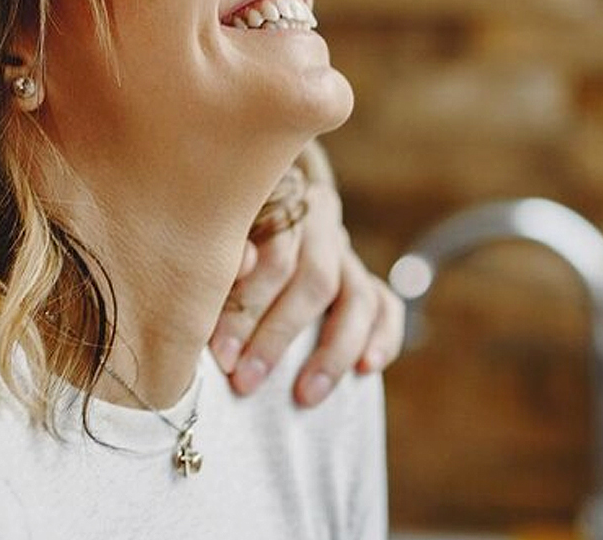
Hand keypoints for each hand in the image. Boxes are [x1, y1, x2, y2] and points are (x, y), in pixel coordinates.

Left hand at [209, 143, 404, 407]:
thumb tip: (242, 261)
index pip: (274, 256)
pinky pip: (385, 307)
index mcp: (280, 206)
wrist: (250, 217)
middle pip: (314, 280)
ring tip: (305, 396)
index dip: (248, 308)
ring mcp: (346, 254)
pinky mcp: (365, 281)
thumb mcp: (216, 240)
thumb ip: (230, 256)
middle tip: (247, 381)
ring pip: (357, 297)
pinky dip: (382, 337)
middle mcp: (319, 225)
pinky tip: (366, 369)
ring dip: (332, 352)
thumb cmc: (220, 241)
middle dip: (279, 337)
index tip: (222, 355)